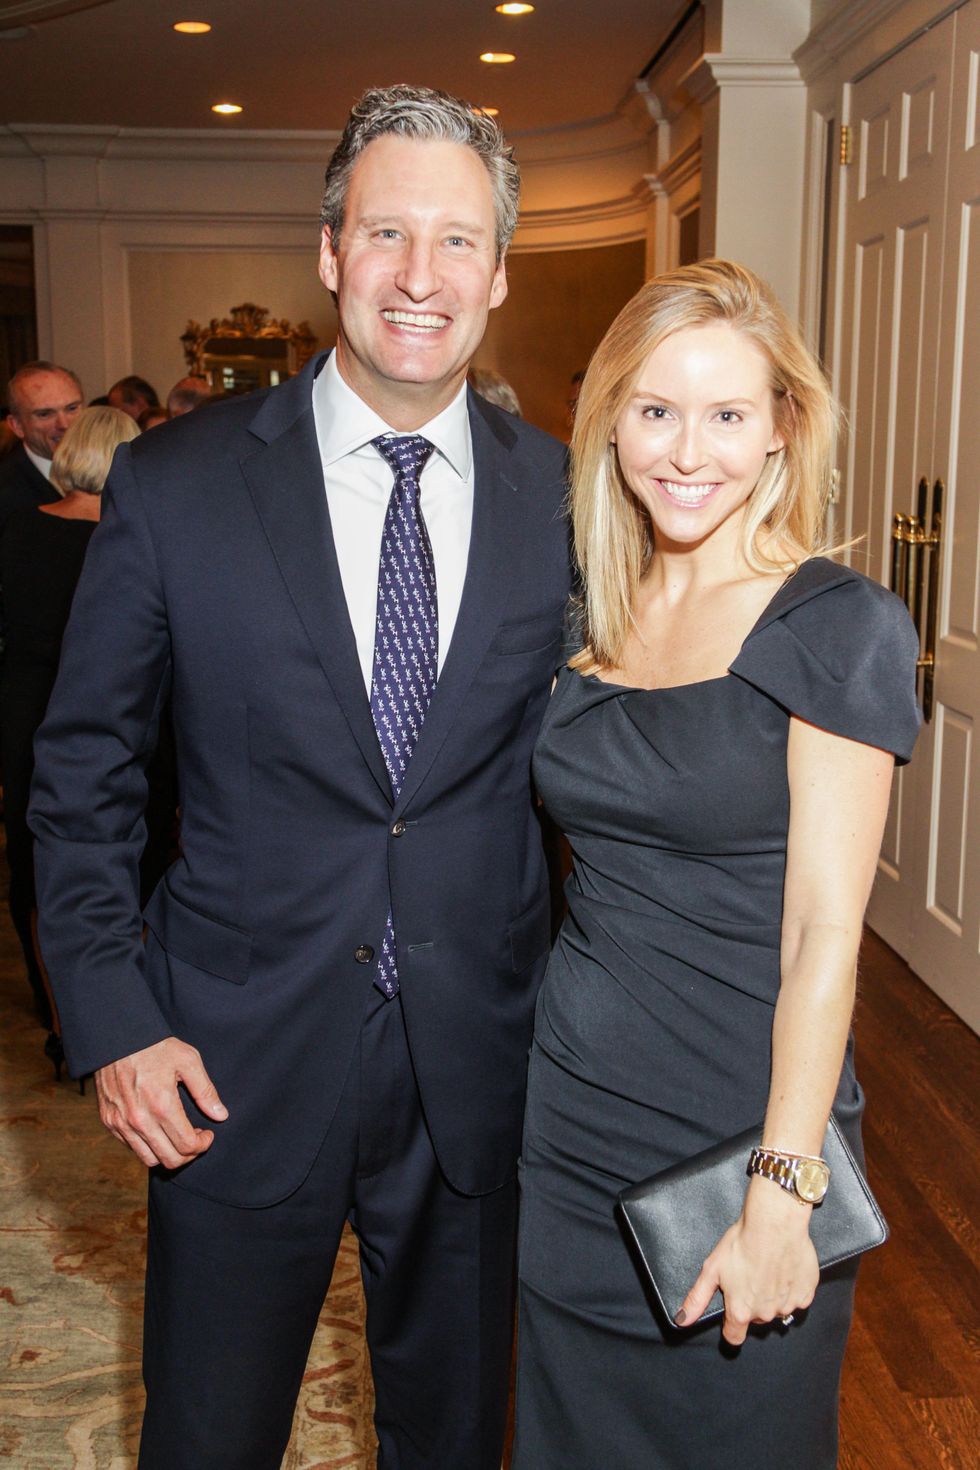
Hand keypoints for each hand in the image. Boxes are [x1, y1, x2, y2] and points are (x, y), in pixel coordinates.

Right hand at [95, 1036, 227, 1168]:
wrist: (118, 1037)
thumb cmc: (155, 1046)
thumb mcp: (188, 1061)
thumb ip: (205, 1091)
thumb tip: (221, 1115)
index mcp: (162, 1106)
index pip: (186, 1146)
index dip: (202, 1145)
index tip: (207, 1134)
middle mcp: (139, 1120)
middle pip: (169, 1160)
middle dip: (189, 1154)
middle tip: (195, 1138)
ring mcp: (121, 1123)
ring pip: (149, 1159)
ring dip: (168, 1153)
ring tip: (177, 1136)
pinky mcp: (109, 1121)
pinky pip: (131, 1147)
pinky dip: (147, 1145)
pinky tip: (157, 1129)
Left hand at [674, 1178, 819, 1345]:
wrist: (774, 1223)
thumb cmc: (741, 1242)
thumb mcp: (712, 1268)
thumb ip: (697, 1298)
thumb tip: (682, 1320)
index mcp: (740, 1311)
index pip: (734, 1336)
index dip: (730, 1325)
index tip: (731, 1310)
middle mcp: (765, 1314)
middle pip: (756, 1319)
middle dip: (751, 1303)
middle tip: (749, 1276)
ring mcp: (788, 1305)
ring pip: (777, 1308)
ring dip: (772, 1296)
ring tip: (766, 1268)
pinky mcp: (806, 1294)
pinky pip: (797, 1299)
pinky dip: (791, 1288)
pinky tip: (784, 1268)